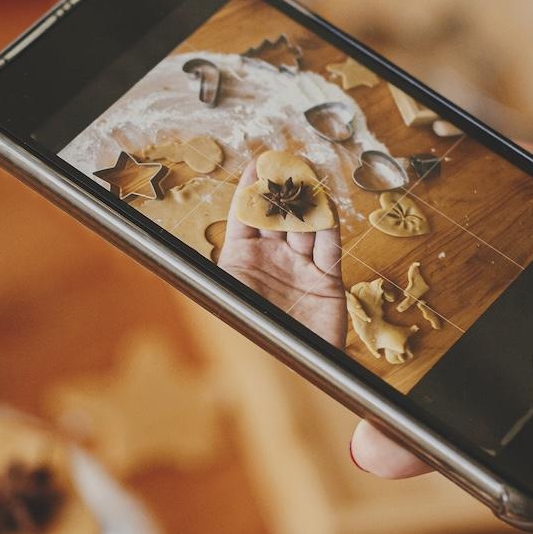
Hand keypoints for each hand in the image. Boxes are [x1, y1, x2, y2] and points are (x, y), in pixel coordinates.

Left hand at [217, 161, 346, 345]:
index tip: (256, 164)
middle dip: (281, 189)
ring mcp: (300, 268)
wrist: (290, 371)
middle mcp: (271, 261)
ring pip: (306, 225)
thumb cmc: (252, 335)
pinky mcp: (327, 280)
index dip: (251, 190)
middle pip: (278, 215)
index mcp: (241, 262)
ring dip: (306, 202)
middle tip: (286, 162)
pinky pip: (330, 247)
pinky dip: (328, 226)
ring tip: (306, 177)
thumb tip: (202, 231)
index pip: (246, 217)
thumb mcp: (227, 293)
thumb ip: (225, 261)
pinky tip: (324, 207)